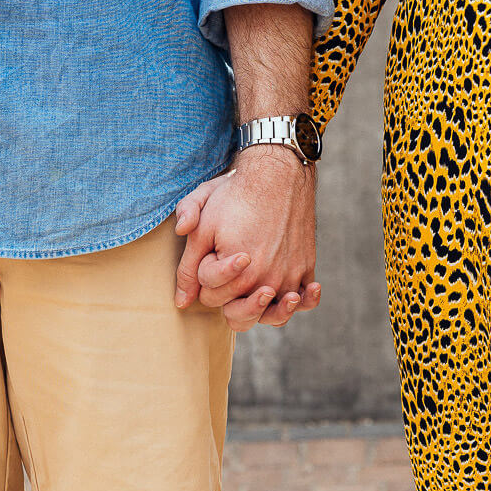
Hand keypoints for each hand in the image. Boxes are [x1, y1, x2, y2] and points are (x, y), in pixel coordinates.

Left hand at [173, 145, 320, 331]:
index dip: (205, 275)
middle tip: (232, 268)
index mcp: (235, 273)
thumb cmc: (235, 196)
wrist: (277, 173)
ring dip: (266, 310)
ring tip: (263, 291)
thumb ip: (187, 265)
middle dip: (226, 297)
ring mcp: (287, 277)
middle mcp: (264, 281)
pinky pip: (308, 299)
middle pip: (238, 315)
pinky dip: (305, 301)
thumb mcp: (202, 224)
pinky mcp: (306, 268)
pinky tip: (296, 293)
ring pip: (274, 316)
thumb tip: (182, 301)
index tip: (215, 248)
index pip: (210, 297)